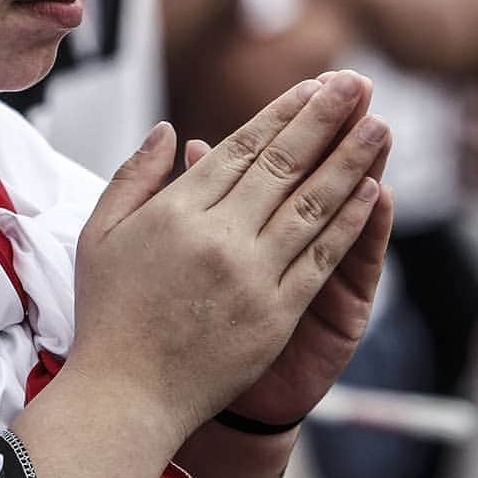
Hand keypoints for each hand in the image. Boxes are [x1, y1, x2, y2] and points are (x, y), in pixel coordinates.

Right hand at [70, 71, 389, 448]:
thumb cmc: (108, 312)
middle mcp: (218, 236)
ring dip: (350, 160)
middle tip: (356, 83)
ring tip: (378, 126)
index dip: (281, 113)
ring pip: (311, 204)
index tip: (311, 87)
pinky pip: (320, 258)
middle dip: (324, 119)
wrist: (126, 394)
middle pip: (283, 165)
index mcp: (175, 211)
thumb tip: (170, 130)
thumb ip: (134, 176)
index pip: (241, 149)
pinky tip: (370, 192)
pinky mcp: (275, 314)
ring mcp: (250, 275)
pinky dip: (348, 223)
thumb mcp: (99, 232)